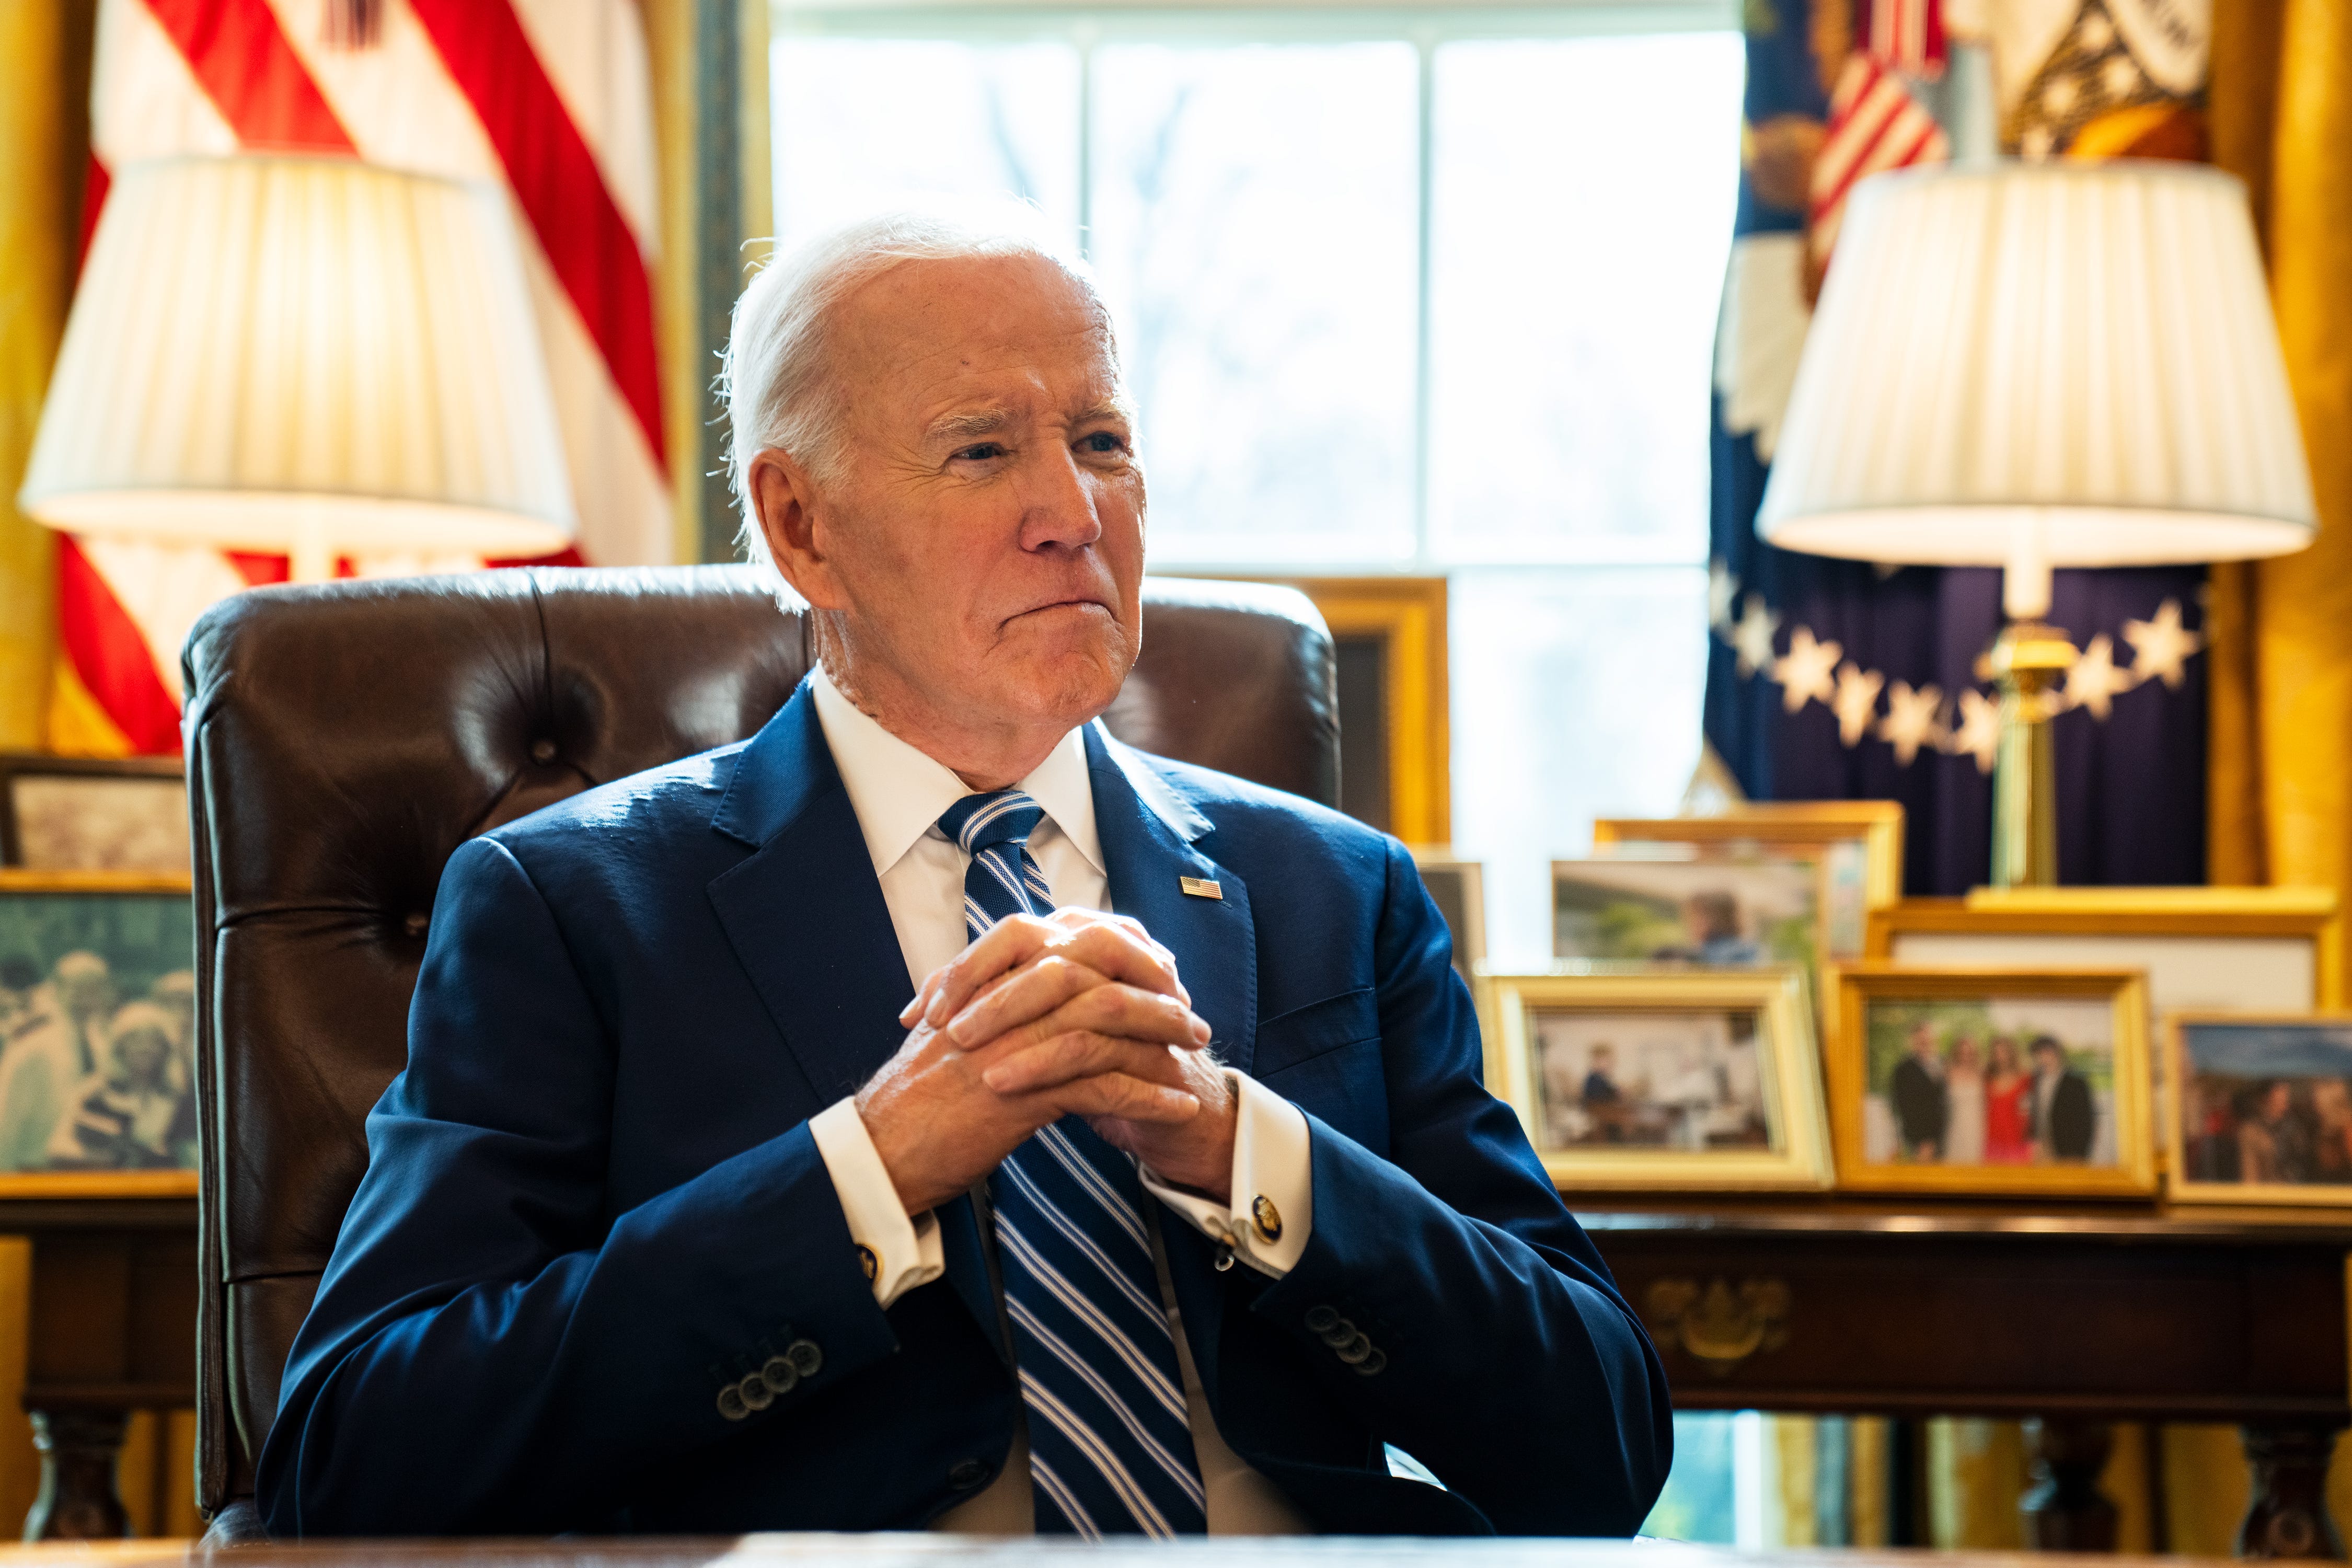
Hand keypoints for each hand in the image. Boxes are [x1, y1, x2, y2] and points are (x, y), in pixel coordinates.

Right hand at [859, 913, 1208, 1215]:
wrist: (882, 1150)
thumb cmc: (918, 1102)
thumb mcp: (958, 1037)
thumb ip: (996, 1010)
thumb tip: (1039, 1003)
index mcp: (991, 982)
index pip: (1072, 944)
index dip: (1124, 954)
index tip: (1158, 975)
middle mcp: (1006, 1000)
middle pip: (1100, 972)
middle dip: (1155, 989)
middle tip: (1191, 1012)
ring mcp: (1015, 1042)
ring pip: (1110, 1022)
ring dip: (1161, 1037)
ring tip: (1196, 1054)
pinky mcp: (1023, 1092)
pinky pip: (1104, 1088)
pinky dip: (1148, 1097)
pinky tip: (1178, 1107)